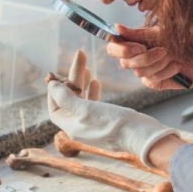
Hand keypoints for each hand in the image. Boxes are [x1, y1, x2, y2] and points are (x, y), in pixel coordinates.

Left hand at [47, 53, 176, 165]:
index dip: (54, 92)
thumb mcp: (85, 108)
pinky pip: (94, 104)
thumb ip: (66, 98)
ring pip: (82, 101)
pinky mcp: (106, 121)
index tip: (59, 75)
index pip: (54, 108)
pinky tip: (96, 81)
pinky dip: (93, 92)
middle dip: (73, 79)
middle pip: (70, 101)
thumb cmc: (112, 123)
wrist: (142, 135)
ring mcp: (94, 125)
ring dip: (82, 83)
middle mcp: (80, 127)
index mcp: (71, 127)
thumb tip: (51, 86)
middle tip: (80, 56)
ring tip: (87, 68)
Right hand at [106, 25, 192, 90]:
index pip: (113, 48)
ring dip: (159, 63)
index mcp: (135, 43)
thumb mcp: (160, 33)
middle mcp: (138, 59)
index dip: (121, 49)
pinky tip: (177, 66)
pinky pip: (152, 81)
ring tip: (173, 56)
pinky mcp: (157, 83)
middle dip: (146, 56)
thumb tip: (116, 27)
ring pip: (139, 72)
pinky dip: (166, 72)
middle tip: (164, 50)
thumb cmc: (184, 39)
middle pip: (125, 63)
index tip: (139, 46)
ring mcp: (147, 72)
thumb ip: (137, 33)